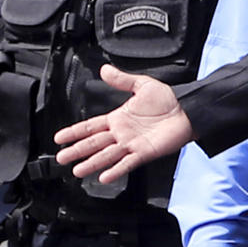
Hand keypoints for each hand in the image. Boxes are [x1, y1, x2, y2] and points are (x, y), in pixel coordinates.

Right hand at [54, 65, 194, 182]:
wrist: (187, 110)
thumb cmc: (168, 101)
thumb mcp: (142, 85)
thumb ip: (122, 80)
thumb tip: (105, 69)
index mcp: (118, 119)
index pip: (90, 126)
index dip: (75, 132)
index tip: (59, 138)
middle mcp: (121, 134)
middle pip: (94, 143)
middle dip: (76, 150)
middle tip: (61, 158)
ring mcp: (131, 145)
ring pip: (106, 155)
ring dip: (91, 163)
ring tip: (77, 170)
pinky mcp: (144, 153)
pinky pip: (127, 163)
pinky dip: (116, 170)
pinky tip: (104, 177)